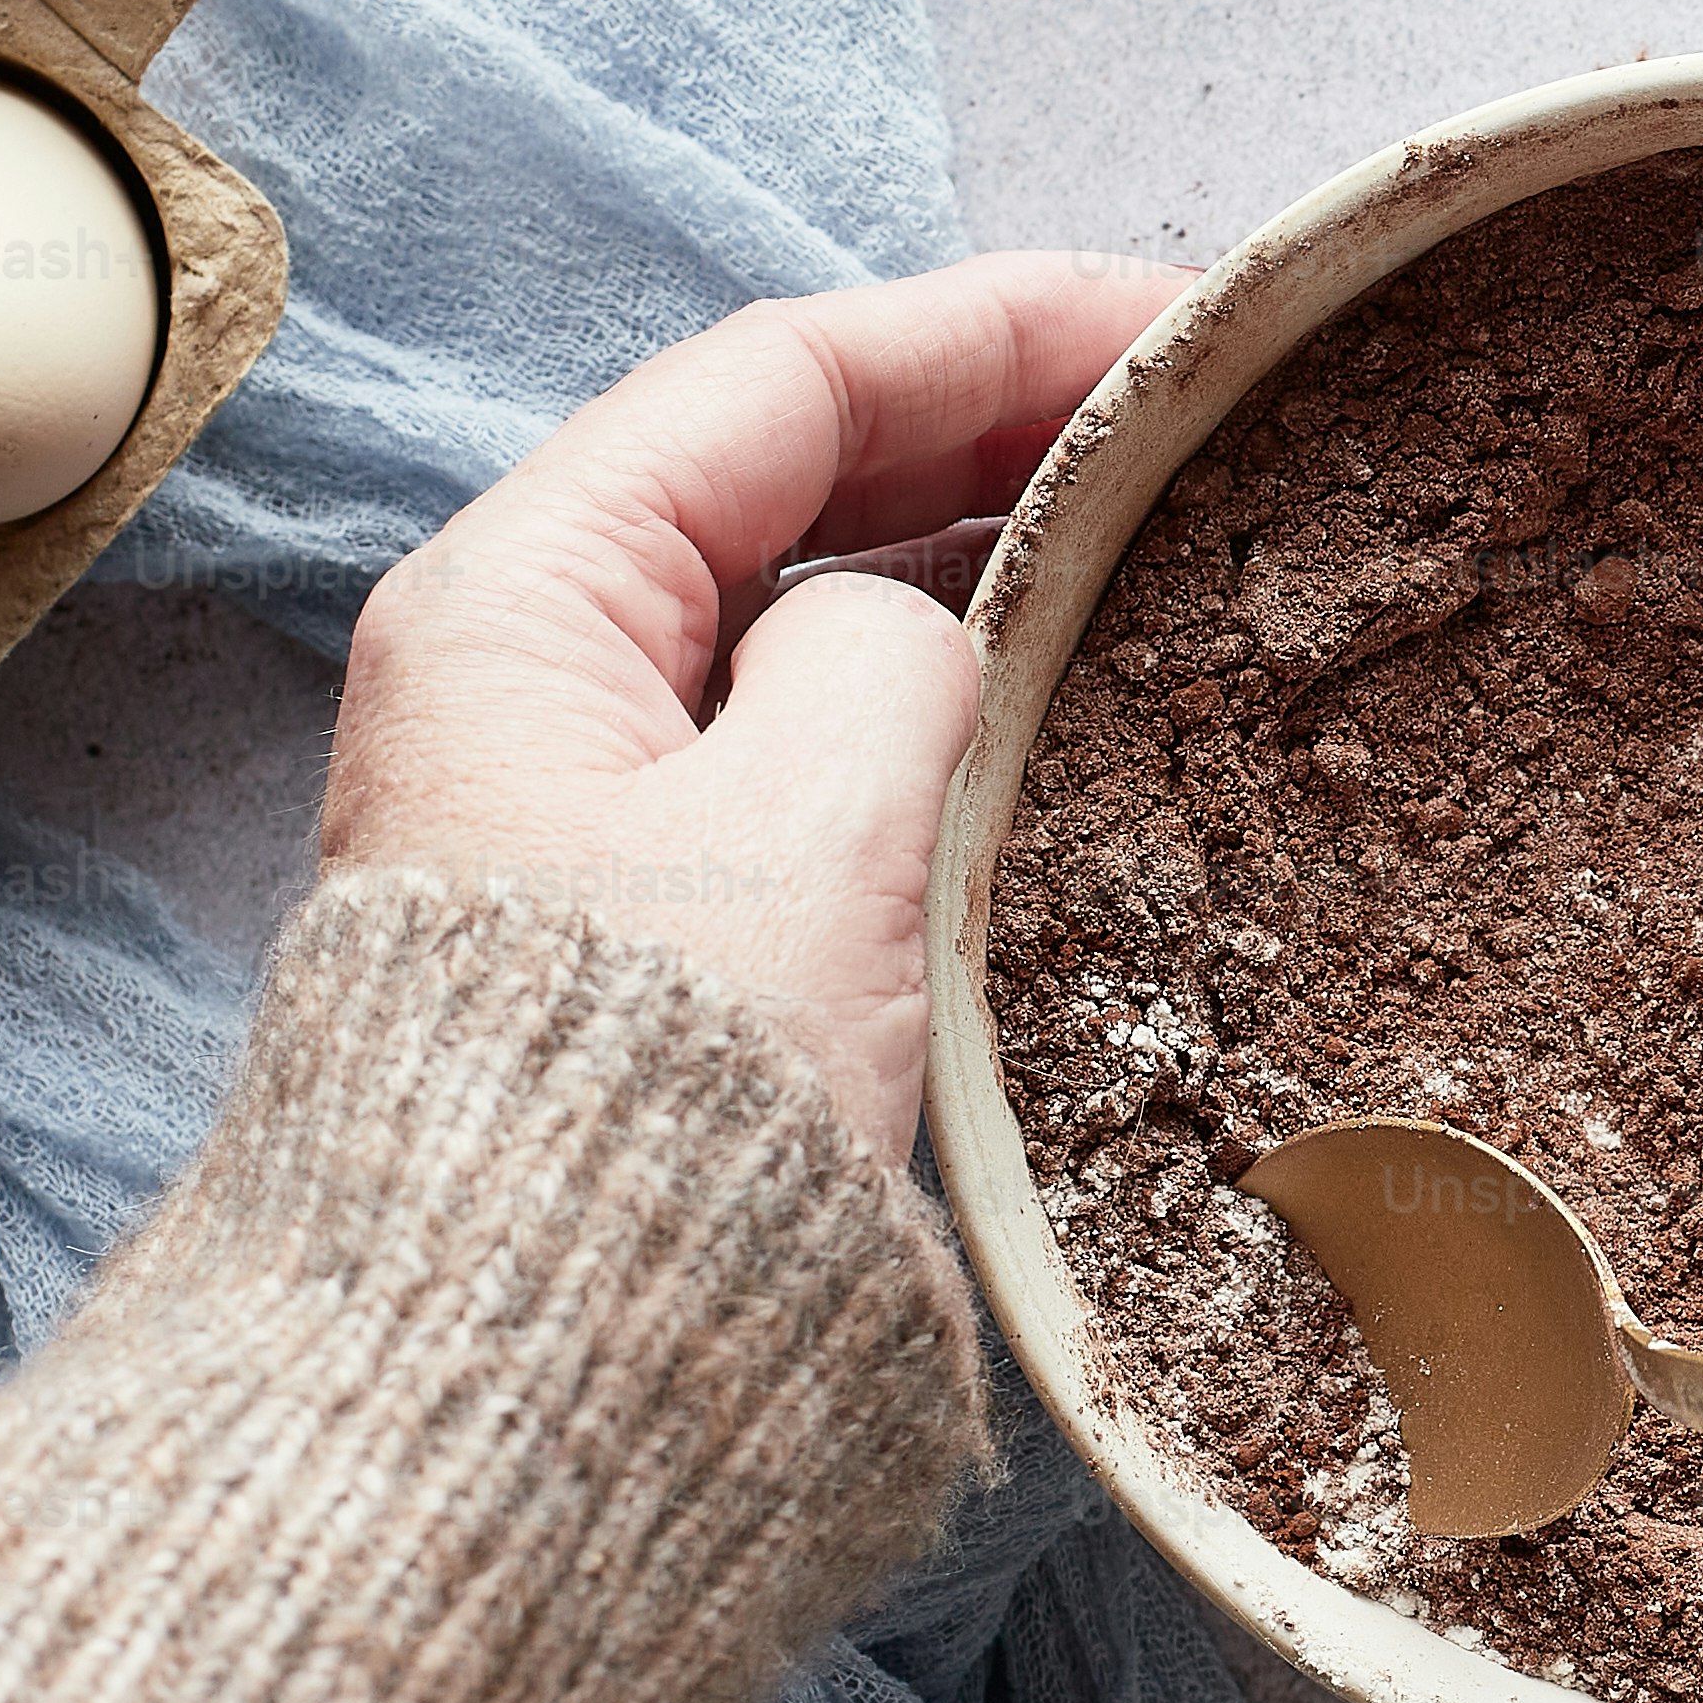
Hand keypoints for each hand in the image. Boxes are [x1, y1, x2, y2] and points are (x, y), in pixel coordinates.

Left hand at [317, 253, 1180, 1156]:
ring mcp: (582, 798)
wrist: (510, 1387)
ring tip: (1154, 526)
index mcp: (524, 599)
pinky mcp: (646, 914)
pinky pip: (808, 734)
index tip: (1171, 314)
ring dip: (974, 551)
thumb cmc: (639, 1100)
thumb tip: (913, 636)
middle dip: (991, 421)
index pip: (782, 378)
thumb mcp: (815, 825)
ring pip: (802, 605)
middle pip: (785, 475)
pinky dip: (937, 681)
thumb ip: (897, 654)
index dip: (990, 322)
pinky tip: (1054, 688)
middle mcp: (530, 674)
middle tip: (1193, 409)